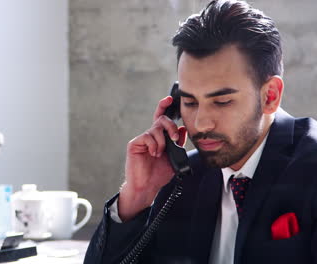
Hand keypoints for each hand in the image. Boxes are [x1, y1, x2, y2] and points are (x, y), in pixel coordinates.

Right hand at [118, 96, 186, 220]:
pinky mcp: (135, 144)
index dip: (164, 106)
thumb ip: (178, 143)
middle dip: (170, 126)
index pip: (161, 118)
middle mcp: (150, 136)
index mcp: (159, 137)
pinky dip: (154, 145)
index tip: (170, 98)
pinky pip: (148, 137)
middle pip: (161, 119)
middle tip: (173, 139)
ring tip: (159, 153)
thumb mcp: (174, 157)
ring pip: (156, 129)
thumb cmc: (159, 174)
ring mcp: (142, 139)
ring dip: (162, 141)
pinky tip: (153, 154)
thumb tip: (182, 128)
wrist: (147, 186)